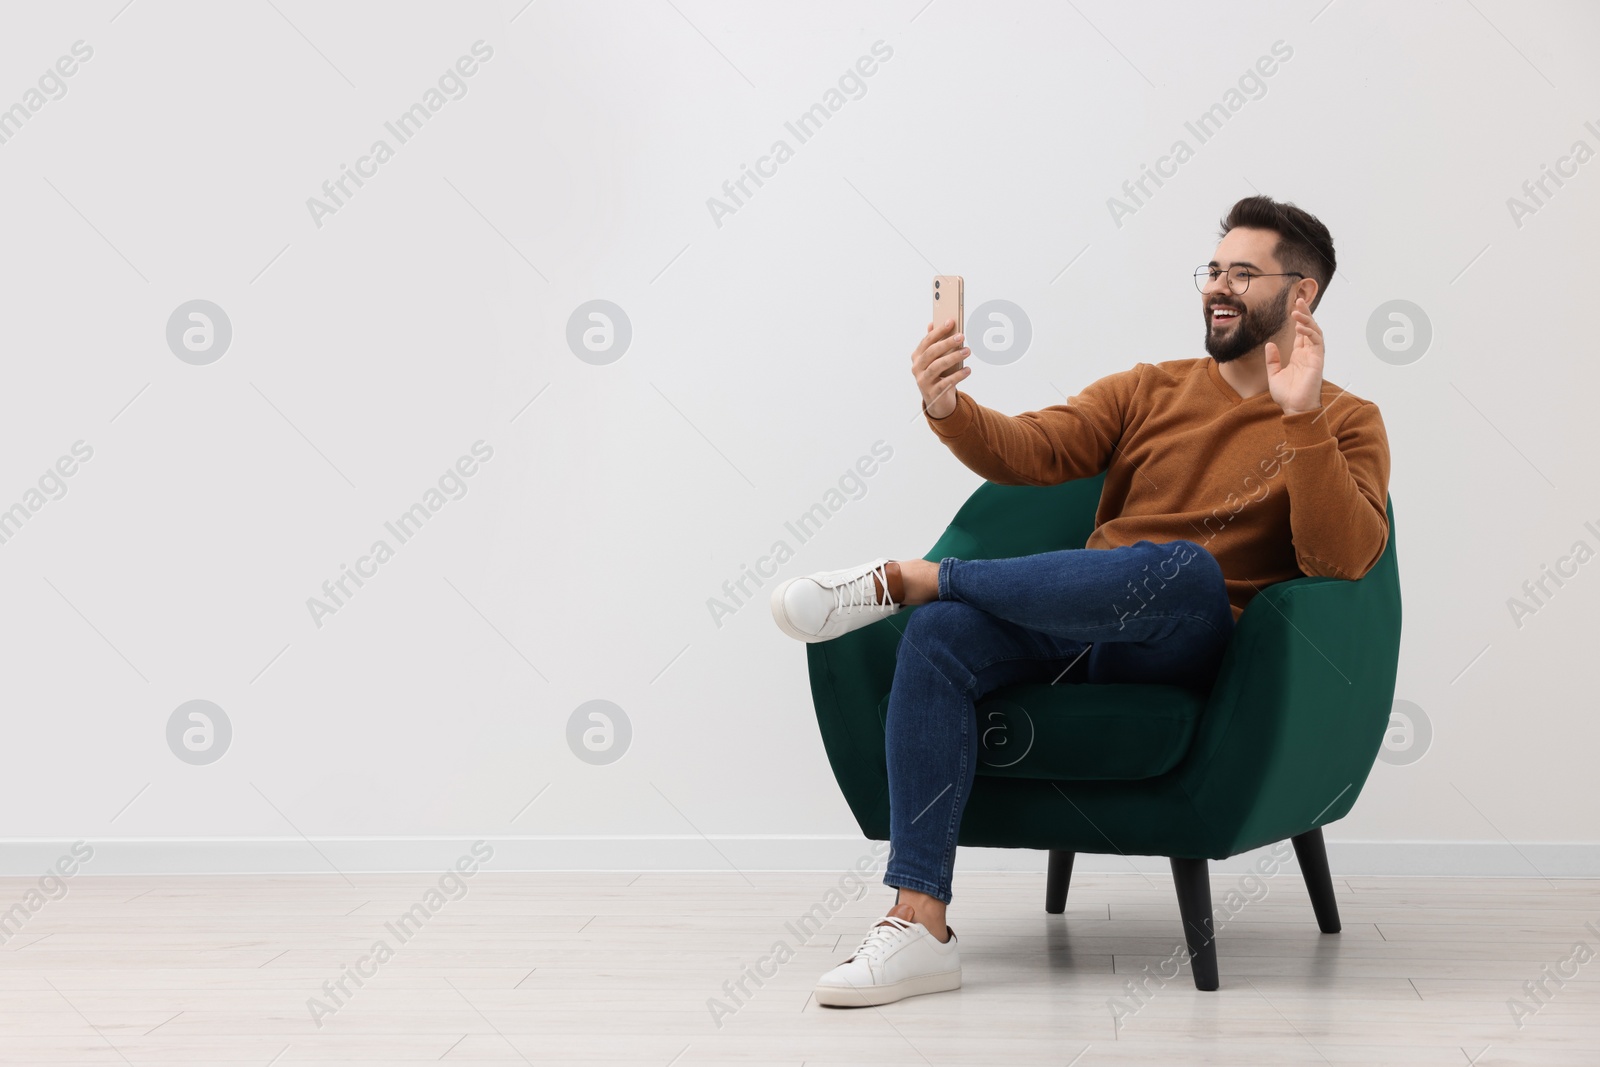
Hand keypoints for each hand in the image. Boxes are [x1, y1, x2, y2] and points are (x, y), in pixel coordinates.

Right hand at [912, 317, 970, 419]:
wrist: (937, 401)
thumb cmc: (938, 375)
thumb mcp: (935, 359)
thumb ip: (933, 343)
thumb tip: (931, 324)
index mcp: (917, 357)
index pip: (927, 341)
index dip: (938, 331)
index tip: (951, 321)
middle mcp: (917, 368)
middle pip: (931, 352)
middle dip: (946, 343)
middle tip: (961, 336)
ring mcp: (923, 381)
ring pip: (937, 366)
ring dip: (953, 357)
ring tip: (967, 351)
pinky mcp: (932, 393)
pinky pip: (945, 382)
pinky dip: (957, 376)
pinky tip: (967, 370)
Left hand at [1266, 295, 1324, 415]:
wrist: (1294, 408)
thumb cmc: (1286, 395)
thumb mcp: (1274, 375)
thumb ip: (1272, 360)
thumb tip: (1270, 344)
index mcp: (1299, 356)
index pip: (1300, 333)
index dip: (1298, 319)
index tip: (1292, 307)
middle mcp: (1308, 354)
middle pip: (1309, 328)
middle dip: (1305, 314)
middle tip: (1298, 300)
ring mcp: (1314, 356)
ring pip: (1314, 332)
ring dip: (1307, 320)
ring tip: (1297, 311)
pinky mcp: (1318, 361)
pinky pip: (1317, 342)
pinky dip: (1310, 333)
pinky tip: (1300, 327)